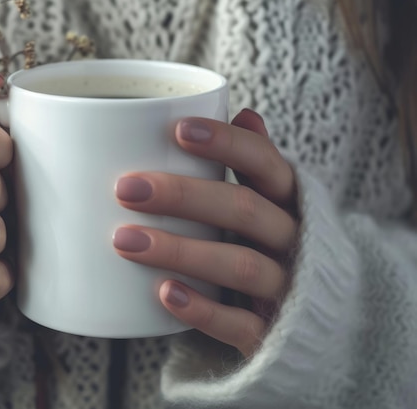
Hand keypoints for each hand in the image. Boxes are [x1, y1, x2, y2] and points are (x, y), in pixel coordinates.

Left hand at [113, 109, 297, 356]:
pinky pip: (241, 324)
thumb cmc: (275, 244)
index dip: (227, 145)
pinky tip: (163, 293)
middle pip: (244, 211)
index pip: (265, 163)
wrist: (319, 316)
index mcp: (290, 202)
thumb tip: (245, 112)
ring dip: (181, 251)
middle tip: (126, 188)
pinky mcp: (273, 333)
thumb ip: (257, 164)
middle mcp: (294, 240)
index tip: (178, 130)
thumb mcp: (273, 202)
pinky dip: (202, 309)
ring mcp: (287, 289)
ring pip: (240, 266)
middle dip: (183, 196)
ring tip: (125, 241)